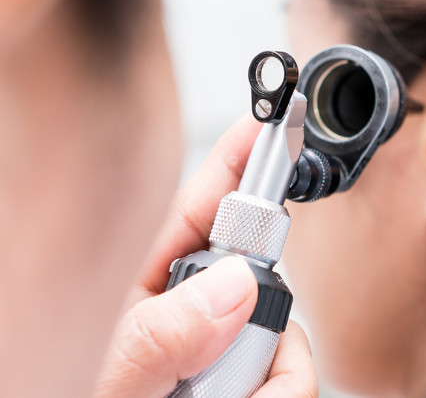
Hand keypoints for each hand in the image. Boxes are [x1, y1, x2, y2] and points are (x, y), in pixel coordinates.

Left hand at [93, 116, 317, 396]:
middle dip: (265, 323)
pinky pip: (296, 375)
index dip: (244, 152)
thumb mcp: (105, 376)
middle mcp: (196, 305)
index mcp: (147, 281)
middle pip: (266, 275)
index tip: (278, 115)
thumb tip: (234, 289)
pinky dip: (279, 394)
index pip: (205, 199)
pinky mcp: (254, 377)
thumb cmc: (68, 388)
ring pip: (289, 334)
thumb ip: (159, 336)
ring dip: (269, 378)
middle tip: (227, 370)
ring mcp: (227, 344)